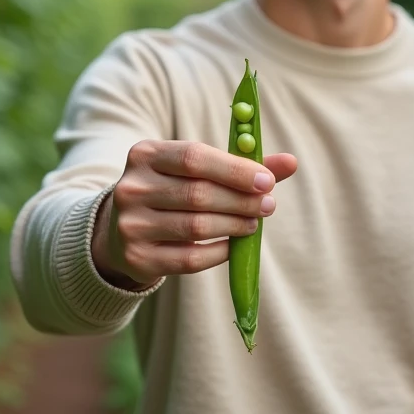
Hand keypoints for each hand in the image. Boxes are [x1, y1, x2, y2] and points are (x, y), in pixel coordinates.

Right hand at [91, 139, 297, 289]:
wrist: (122, 228)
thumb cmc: (172, 190)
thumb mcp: (196, 170)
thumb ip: (241, 165)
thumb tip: (291, 162)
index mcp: (145, 154)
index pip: (193, 157)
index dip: (234, 170)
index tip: (267, 181)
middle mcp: (132, 188)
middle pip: (197, 193)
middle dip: (240, 200)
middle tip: (267, 205)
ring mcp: (131, 225)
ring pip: (195, 227)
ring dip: (234, 225)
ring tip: (253, 223)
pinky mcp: (137, 257)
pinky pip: (189, 258)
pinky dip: (218, 251)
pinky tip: (233, 245)